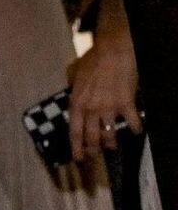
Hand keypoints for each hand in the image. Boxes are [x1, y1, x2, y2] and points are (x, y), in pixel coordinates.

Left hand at [68, 31, 142, 162]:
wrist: (113, 50)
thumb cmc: (94, 59)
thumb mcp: (75, 75)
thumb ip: (73, 88)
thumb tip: (72, 92)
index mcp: (76, 104)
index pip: (74, 133)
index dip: (76, 149)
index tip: (79, 159)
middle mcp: (90, 110)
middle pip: (91, 138)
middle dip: (93, 150)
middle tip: (96, 154)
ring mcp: (108, 108)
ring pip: (110, 135)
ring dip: (111, 143)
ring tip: (113, 145)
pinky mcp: (126, 104)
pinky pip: (132, 123)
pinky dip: (135, 128)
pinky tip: (136, 130)